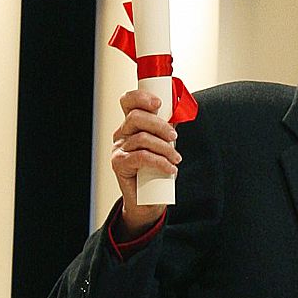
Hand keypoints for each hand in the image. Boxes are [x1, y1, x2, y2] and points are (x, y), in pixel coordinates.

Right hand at [111, 89, 180, 237]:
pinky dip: (160, 162)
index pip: (128, 102)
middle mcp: (121, 134)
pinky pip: (141, 157)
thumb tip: (180, 113)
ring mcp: (118, 148)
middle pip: (136, 118)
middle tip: (174, 137)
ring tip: (176, 159)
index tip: (159, 104)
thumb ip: (167, 129)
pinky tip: (170, 169)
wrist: (148, 199)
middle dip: (160, 125)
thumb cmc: (156, 169)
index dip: (141, 98)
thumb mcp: (164, 144)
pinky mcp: (119, 164)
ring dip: (165, 148)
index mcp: (131, 124)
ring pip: (142, 138)